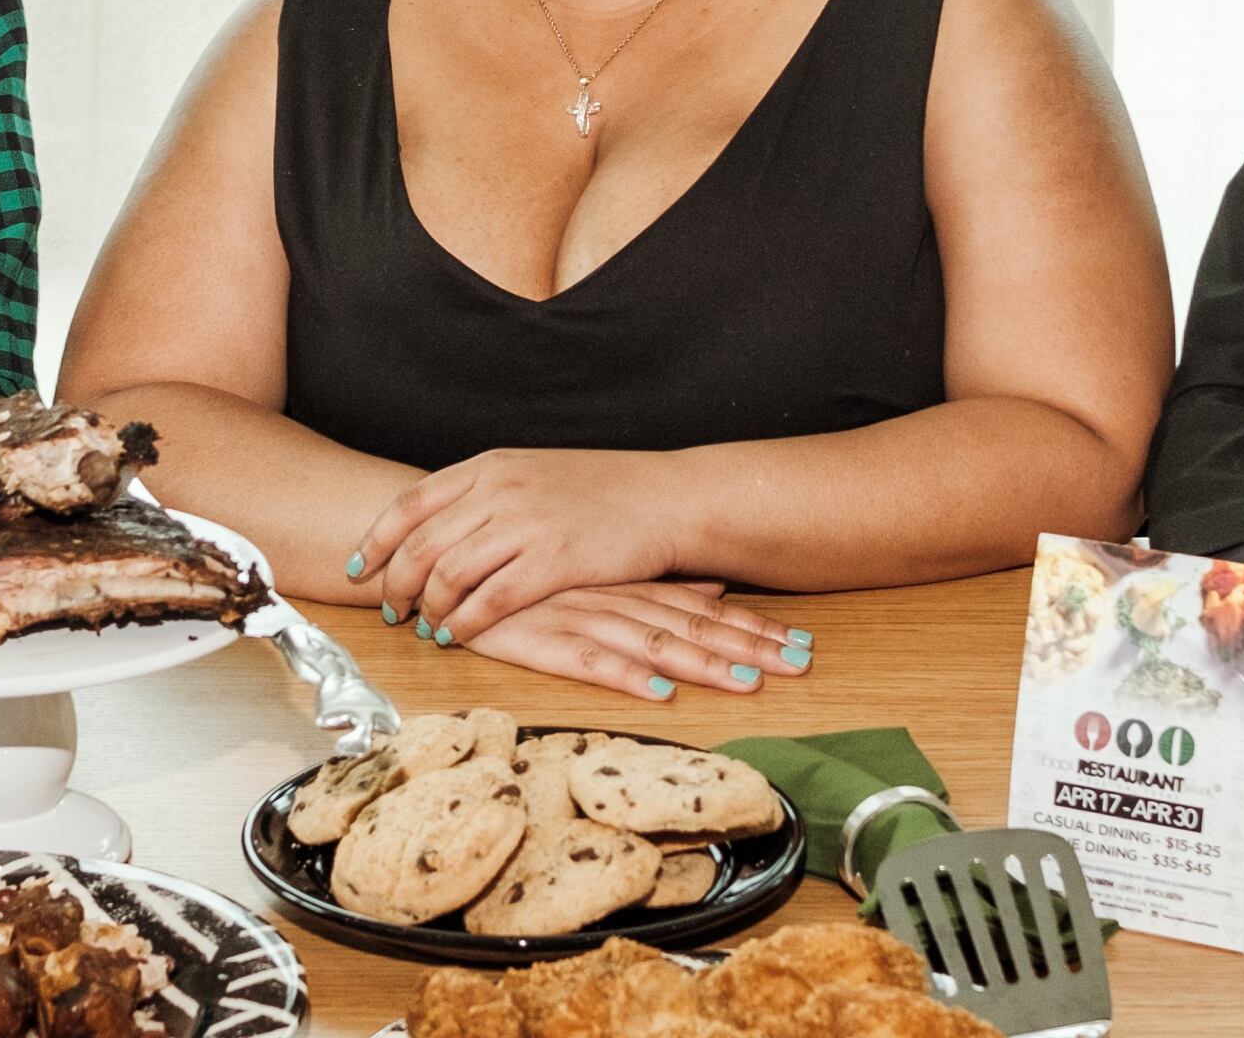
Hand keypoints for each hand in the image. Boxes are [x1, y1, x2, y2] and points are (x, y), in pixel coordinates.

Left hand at [355, 451, 786, 671]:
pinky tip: (458, 636)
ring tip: (424, 627)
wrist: (664, 497)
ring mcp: (526, 524)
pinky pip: (491, 601)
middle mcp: (500, 490)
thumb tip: (441, 523)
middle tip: (389, 609)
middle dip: (396, 583)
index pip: (412, 503)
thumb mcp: (534, 473)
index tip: (360, 566)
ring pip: (449, 575)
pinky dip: (466, 623)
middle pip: (421, 543)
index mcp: (490, 466)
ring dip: (428, 608)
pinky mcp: (553, 561)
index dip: (378, 539)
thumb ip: (486, 492)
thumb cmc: (602, 490)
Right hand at [452, 581, 808, 700]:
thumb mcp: (594, 572)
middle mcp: (610, 596)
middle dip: (748, 647)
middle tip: (801, 664)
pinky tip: (657, 690)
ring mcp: (577, 615)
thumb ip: (651, 583)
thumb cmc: (520, 571)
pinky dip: (624, 673)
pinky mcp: (538, 638)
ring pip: (652, 641)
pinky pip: (587, 659)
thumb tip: (715, 582)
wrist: (441, 553)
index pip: (703, 608)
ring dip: (702, 664)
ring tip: (749, 683)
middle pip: (692, 626)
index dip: (752, 627)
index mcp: (625, 583)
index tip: (802, 645)